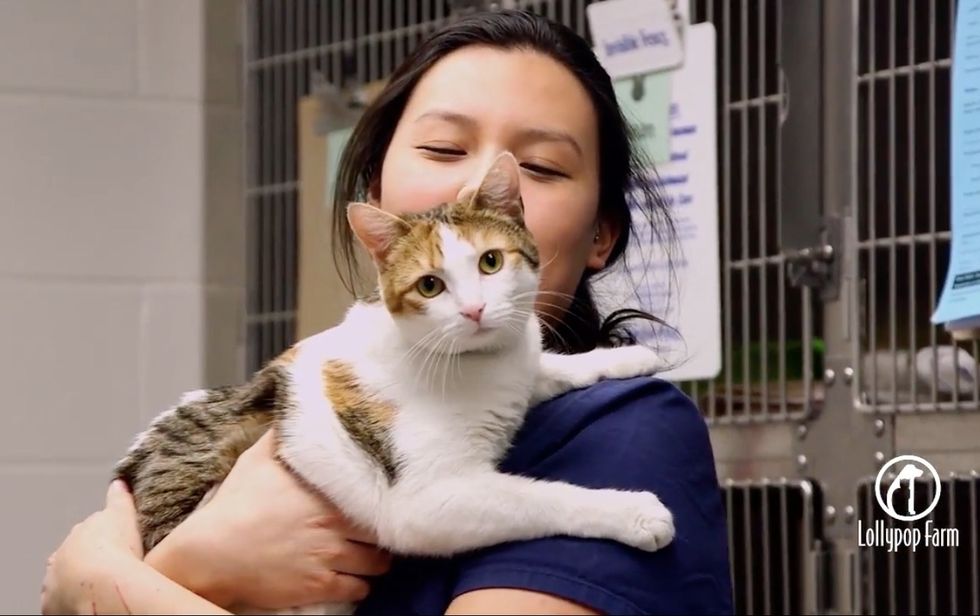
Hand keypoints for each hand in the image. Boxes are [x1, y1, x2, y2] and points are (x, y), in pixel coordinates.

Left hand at [41, 480, 143, 614]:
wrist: (100, 586)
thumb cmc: (114, 550)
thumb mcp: (122, 514)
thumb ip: (119, 498)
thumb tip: (120, 481)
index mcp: (76, 534)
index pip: (85, 534)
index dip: (100, 538)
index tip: (114, 544)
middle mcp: (60, 557)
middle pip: (73, 556)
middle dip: (88, 559)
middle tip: (113, 566)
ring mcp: (55, 583)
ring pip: (66, 580)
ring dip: (80, 582)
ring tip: (104, 586)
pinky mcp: (55, 607)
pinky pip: (65, 603)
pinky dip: (75, 601)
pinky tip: (92, 601)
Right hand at [146, 428, 391, 610]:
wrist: (211, 553)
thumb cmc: (235, 504)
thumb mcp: (257, 460)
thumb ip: (282, 436)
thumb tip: (292, 408)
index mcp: (326, 492)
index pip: (377, 495)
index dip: (386, 499)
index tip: (389, 500)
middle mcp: (335, 524)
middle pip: (382, 531)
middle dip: (383, 533)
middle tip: (379, 532)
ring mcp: (328, 557)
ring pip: (376, 564)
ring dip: (376, 562)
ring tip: (372, 557)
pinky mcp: (318, 586)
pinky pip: (357, 590)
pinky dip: (360, 587)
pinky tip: (354, 580)